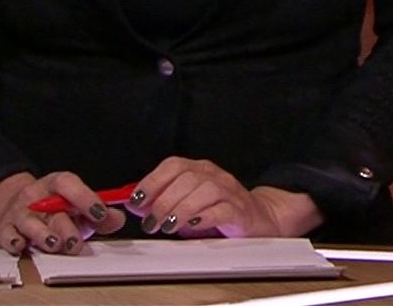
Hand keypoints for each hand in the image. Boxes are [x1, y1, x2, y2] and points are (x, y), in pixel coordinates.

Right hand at [0, 171, 126, 255]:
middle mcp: (35, 195)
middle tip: (76, 243)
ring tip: (54, 244)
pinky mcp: (3, 230)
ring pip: (29, 222)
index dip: (85, 197)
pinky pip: (7, 235)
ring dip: (42, 235)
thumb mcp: (77, 209)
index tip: (101, 213)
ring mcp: (17, 212)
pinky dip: (14, 242)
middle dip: (66, 227)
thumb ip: (99, 215)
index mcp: (56, 185)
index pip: (69, 184)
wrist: (13, 209)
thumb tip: (118, 219)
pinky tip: (21, 246)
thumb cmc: (52, 210)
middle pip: (51, 209)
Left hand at [125, 157, 321, 237]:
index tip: (137, 201)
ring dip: (181, 210)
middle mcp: (214, 176)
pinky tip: (192, 226)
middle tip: (151, 223)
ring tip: (167, 227)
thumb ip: (161, 203)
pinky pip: (222, 210)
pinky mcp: (241, 212)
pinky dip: (204, 218)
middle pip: (186, 179)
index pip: (173, 166)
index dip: (152, 181)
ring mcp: (230, 192)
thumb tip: (134, 204)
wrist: (258, 220)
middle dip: (163, 202)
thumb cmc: (217, 212)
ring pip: (204, 191)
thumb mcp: (185, 205)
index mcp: (199, 169)